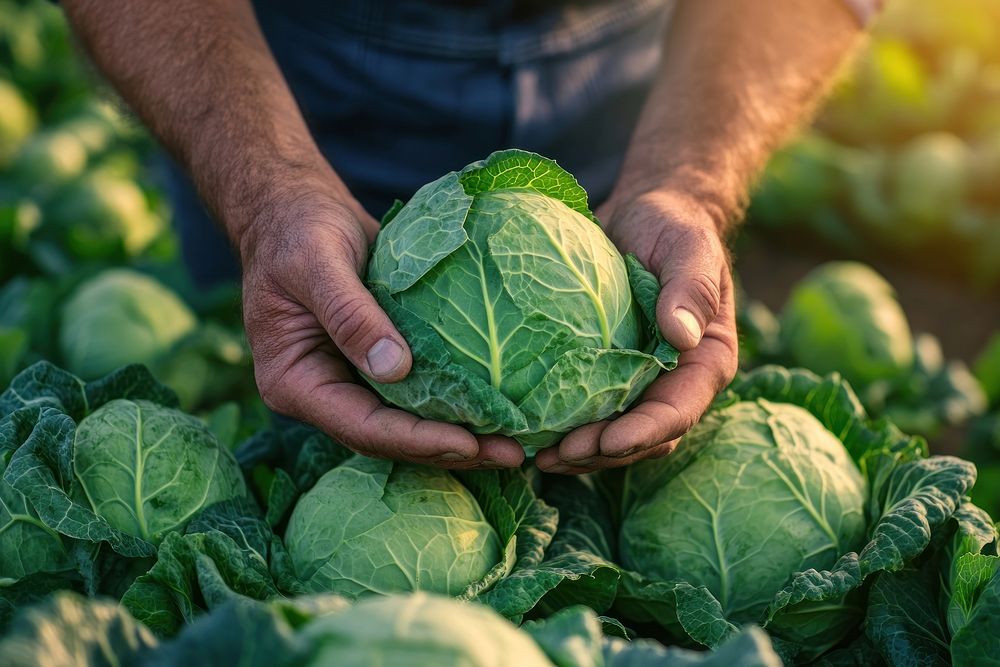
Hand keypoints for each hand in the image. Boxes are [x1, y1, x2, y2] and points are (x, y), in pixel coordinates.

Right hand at [239, 174, 523, 468]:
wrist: (296, 210)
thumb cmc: (297, 229)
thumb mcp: (314, 261)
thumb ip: (349, 312)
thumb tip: (396, 367)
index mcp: (295, 382)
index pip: (362, 427)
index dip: (416, 440)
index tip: (469, 442)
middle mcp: (324, 393)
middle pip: (390, 438)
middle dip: (450, 449)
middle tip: (511, 454)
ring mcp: (351, 381)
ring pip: (408, 423)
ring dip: (461, 434)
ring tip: (516, 443)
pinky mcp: (378, 364)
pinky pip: (419, 392)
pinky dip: (456, 400)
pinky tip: (500, 405)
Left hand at [535, 190, 738, 472]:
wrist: (643, 215)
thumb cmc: (672, 227)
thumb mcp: (688, 246)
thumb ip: (691, 287)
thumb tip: (682, 336)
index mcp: (704, 363)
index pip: (678, 411)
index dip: (644, 433)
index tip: (608, 443)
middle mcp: (673, 383)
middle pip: (643, 438)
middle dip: (603, 454)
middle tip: (557, 456)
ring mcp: (639, 383)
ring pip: (614, 435)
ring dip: (580, 452)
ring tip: (539, 456)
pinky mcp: (606, 374)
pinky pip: (587, 410)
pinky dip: (563, 426)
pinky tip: (527, 431)